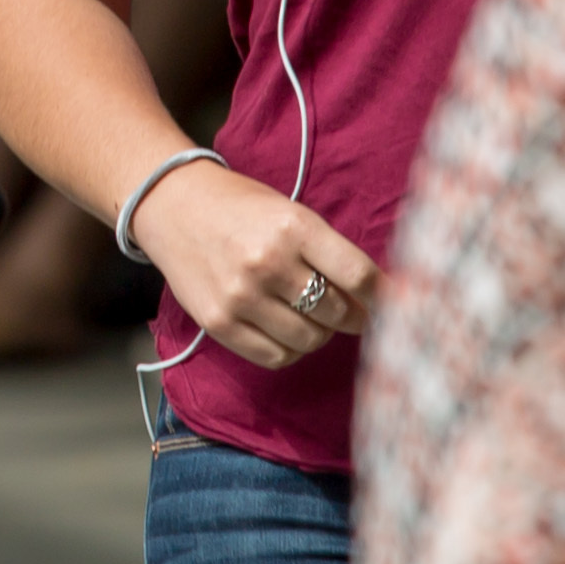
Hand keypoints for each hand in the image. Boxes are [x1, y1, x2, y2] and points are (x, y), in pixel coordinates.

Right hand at [138, 160, 376, 366]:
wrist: (172, 206)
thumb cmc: (242, 208)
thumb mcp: (290, 213)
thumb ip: (328, 252)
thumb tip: (374, 300)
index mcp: (294, 227)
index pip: (358, 275)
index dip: (383, 296)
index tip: (392, 304)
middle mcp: (268, 262)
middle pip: (336, 311)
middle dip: (351, 316)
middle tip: (348, 311)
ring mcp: (242, 296)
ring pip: (310, 339)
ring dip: (320, 334)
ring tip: (312, 318)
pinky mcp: (220, 322)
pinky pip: (276, 357)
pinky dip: (292, 350)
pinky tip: (287, 331)